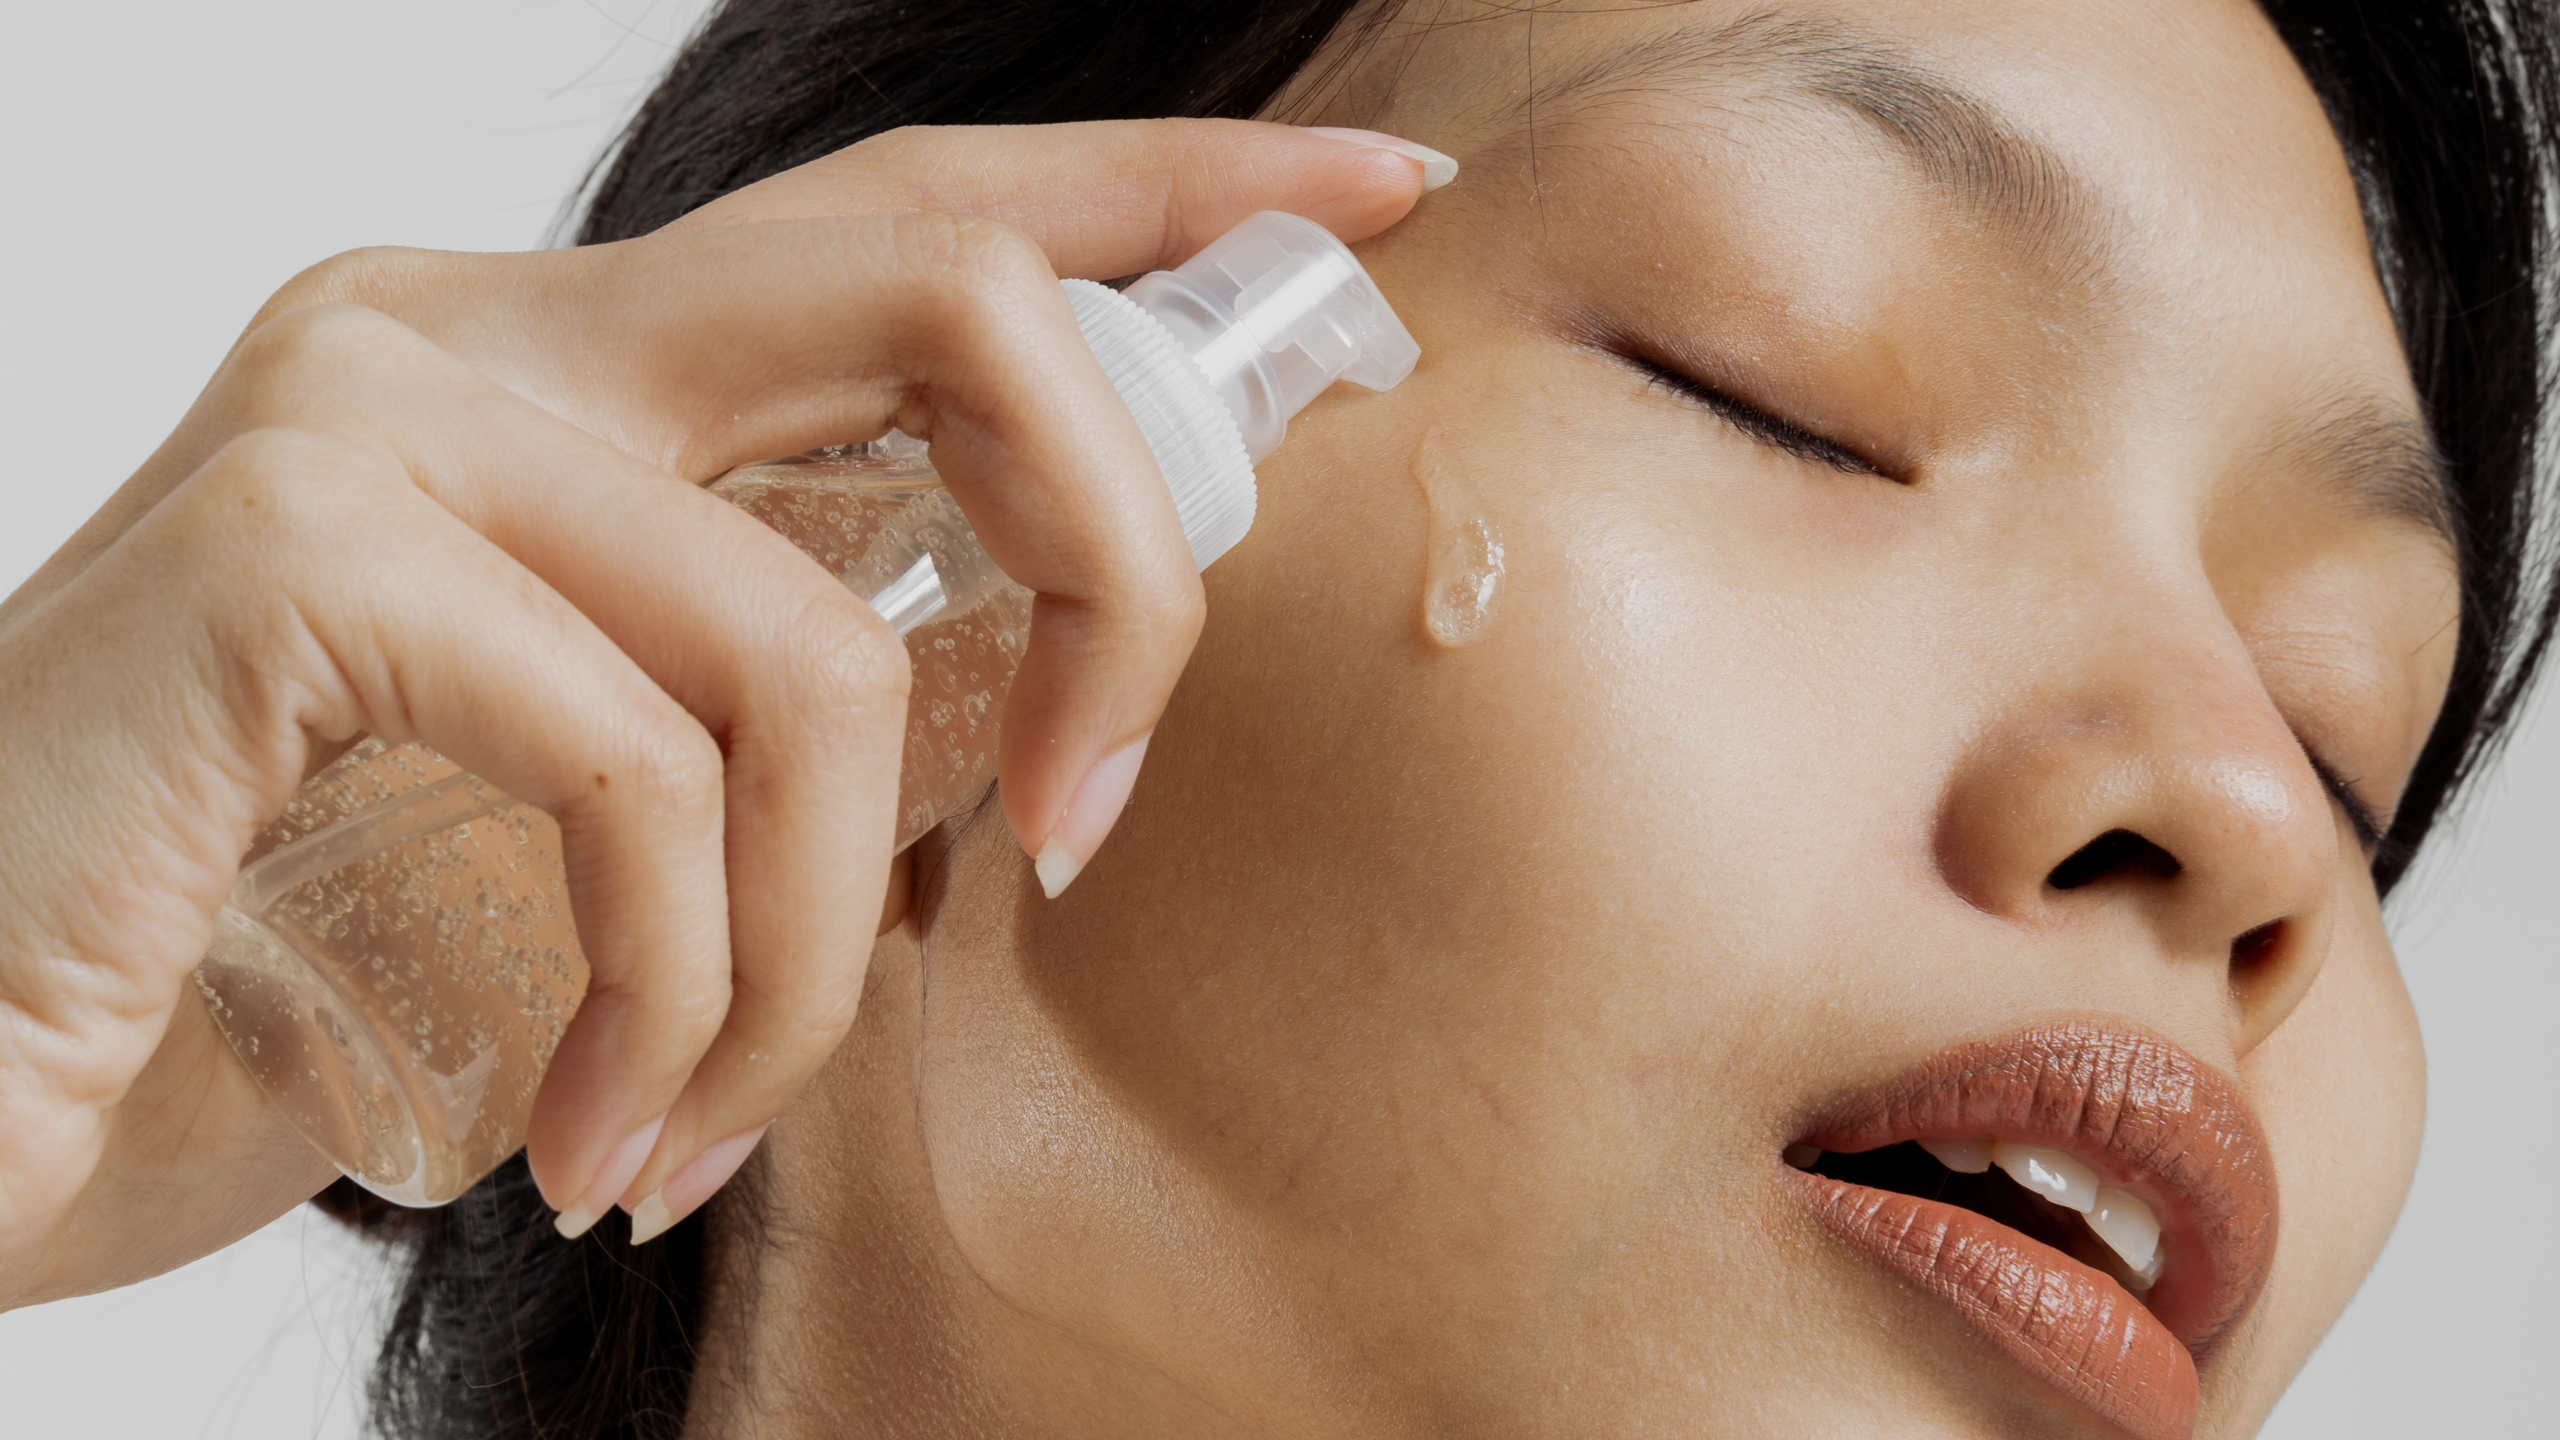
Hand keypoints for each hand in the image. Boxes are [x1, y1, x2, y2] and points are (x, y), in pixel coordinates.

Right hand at [0, 119, 1430, 1305]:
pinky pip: (650, 763)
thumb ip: (773, 694)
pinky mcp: (288, 553)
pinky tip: (601, 1125)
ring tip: (704, 1115)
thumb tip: (1031, 719)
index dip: (1156, 195)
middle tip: (1096, 821)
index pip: (909, 217)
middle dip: (1112, 546)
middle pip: (941, 289)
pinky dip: (680, 983)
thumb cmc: (265, 946)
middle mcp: (466, 333)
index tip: (1358, 210)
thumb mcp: (581, 799)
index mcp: (555, 371)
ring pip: (814, 633)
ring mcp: (369, 415)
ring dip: (813, 945)